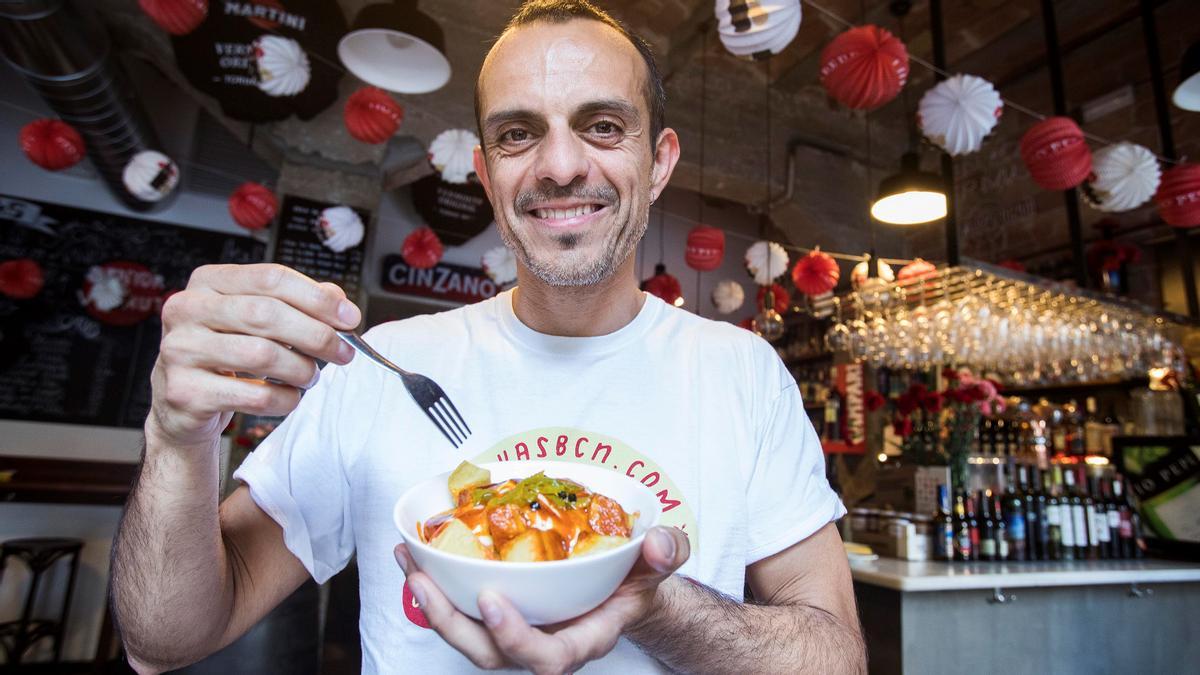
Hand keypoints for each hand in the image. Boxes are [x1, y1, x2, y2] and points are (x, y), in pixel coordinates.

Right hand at [147, 263, 360, 449]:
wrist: (185, 400)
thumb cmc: (226, 353)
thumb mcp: (256, 319)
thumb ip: (296, 303)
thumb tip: (338, 300)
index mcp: (208, 281)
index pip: (270, 278)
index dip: (317, 298)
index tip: (350, 317)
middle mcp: (187, 309)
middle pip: (267, 314)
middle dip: (316, 335)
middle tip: (342, 352)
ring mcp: (180, 350)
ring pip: (261, 355)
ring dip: (301, 370)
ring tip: (310, 376)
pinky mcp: (184, 391)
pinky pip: (253, 396)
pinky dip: (284, 399)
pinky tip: (289, 397)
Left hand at [394, 527, 689, 674]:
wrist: (624, 585)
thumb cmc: (639, 579)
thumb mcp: (661, 563)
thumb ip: (668, 553)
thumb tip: (660, 543)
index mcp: (585, 638)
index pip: (548, 657)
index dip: (516, 637)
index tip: (492, 599)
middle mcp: (544, 643)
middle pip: (490, 655)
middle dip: (452, 624)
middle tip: (425, 583)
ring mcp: (517, 630)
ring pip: (467, 636)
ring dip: (432, 604)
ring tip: (409, 564)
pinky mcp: (497, 613)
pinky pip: (460, 610)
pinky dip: (434, 584)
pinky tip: (414, 553)